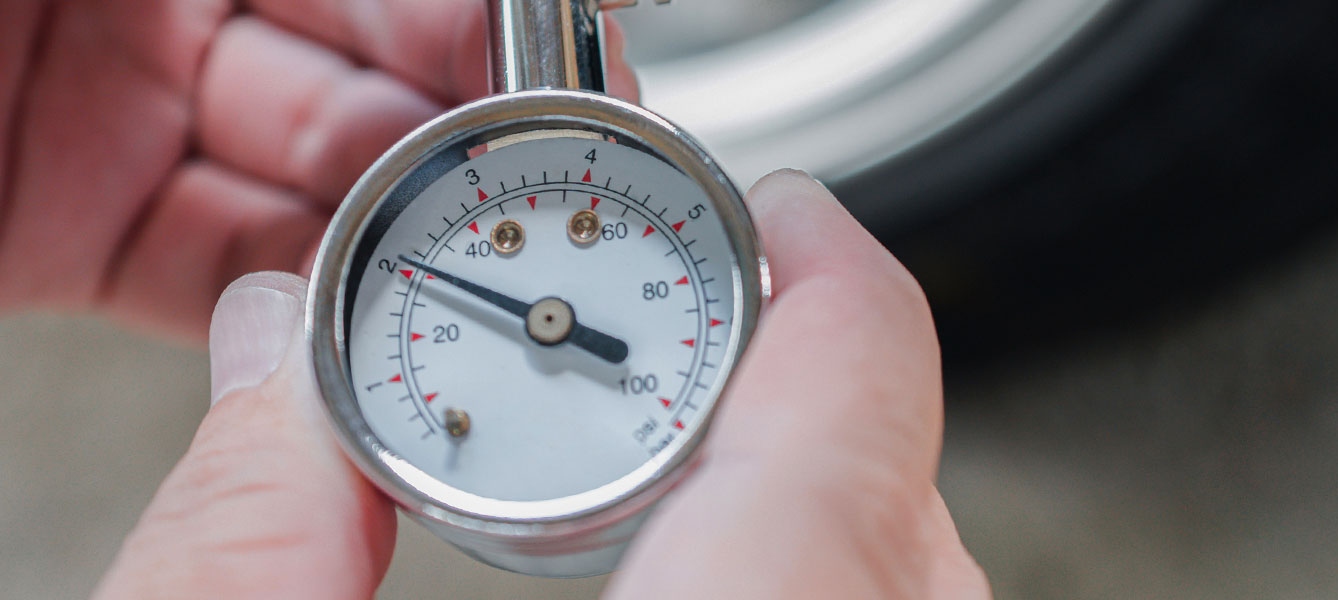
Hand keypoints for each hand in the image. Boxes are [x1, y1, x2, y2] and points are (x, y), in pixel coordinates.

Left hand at [0, 0, 636, 339]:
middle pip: (365, 90)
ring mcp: (122, 133)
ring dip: (405, 231)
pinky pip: (217, 277)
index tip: (570, 57)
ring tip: (480, 249)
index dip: (480, 30)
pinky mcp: (72, 237)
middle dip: (465, 132)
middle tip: (550, 166)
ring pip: (311, 191)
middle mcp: (162, 27)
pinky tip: (365, 309)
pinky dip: (300, 307)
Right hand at [91, 171, 991, 598]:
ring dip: (836, 508)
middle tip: (733, 329)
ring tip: (721, 461)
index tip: (798, 217)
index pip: (860, 422)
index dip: (839, 285)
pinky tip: (723, 577)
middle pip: (906, 521)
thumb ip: (238, 545)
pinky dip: (825, 589)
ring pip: (913, 596)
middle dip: (824, 397)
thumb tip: (264, 355)